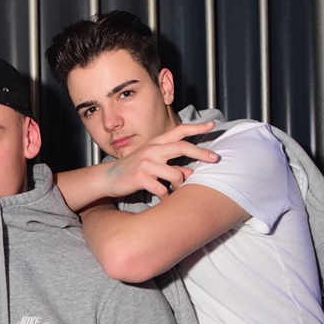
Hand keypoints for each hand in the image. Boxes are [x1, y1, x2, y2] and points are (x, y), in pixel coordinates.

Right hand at [102, 121, 218, 198]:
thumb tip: (190, 174)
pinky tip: (164, 198)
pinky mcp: (140, 178)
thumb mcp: (152, 164)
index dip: (196, 127)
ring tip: (178, 191)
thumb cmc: (134, 170)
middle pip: (182, 147)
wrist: (108, 178)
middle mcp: (152, 150)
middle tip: (216, 158)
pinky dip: (167, 196)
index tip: (212, 124)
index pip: (178, 131)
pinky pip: (162, 189)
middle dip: (201, 153)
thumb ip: (171, 166)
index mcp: (156, 143)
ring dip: (181, 185)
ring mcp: (146, 163)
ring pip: (176, 174)